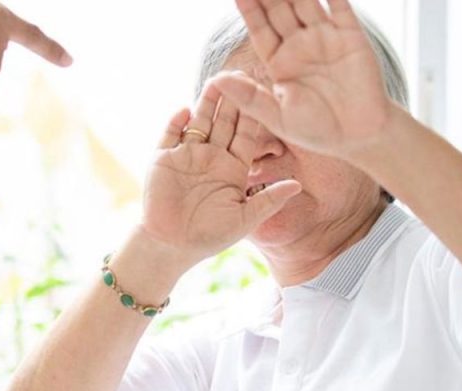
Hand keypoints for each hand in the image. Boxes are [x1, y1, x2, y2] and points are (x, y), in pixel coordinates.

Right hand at [140, 84, 300, 264]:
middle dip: (233, 99)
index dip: (255, 115)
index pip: (247, 135)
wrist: (171, 247)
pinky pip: (170, 134)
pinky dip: (177, 121)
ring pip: (199, 121)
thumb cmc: (209, 236)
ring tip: (216, 81)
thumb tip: (298, 186)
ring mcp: (187, 155)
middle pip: (224, 121)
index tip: (266, 93)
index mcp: (233, 168)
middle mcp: (212, 157)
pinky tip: (186, 110)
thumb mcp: (245, 219)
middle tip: (241, 73)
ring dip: (207, 102)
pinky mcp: (163, 158)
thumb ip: (269, 199)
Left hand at [213, 0, 391, 155]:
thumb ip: (249, 97)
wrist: (359, 136)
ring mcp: (325, 37)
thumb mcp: (277, 118)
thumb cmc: (317, 130)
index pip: (259, 27)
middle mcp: (300, 44)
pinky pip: (339, 7)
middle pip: (279, 8)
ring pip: (306, 2)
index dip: (249, 8)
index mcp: (279, 61)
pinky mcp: (351, 36)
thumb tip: (216, 81)